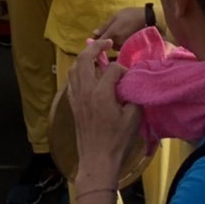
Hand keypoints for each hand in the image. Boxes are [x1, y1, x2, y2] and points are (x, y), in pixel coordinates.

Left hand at [67, 37, 141, 185]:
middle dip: (96, 47)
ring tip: (96, 54)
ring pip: (75, 67)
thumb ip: (133, 96)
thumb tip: (132, 85)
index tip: (129, 77)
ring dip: (84, 57)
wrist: (97, 160)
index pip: (112, 68)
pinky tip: (87, 73)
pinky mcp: (73, 104)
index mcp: (101, 93)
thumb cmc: (117, 141)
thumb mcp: (133, 118)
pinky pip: (71, 80)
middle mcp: (85, 91)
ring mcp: (76, 97)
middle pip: (85, 58)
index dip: (122, 69)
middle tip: (107, 43)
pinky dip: (78, 71)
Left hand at [92, 6, 150, 48]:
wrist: (148, 19)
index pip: (99, 41)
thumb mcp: (116, 16)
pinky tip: (123, 37)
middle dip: (106, 40)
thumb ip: (105, 26)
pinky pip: (120, 48)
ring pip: (114, 47)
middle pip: (106, 45)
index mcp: (112, 33)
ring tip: (119, 33)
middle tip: (110, 32)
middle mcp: (117, 42)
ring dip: (113, 42)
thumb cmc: (131, 15)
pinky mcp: (130, 48)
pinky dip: (120, 44)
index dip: (95, 41)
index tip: (93, 39)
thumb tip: (94, 34)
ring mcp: (124, 46)